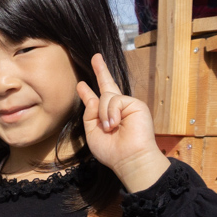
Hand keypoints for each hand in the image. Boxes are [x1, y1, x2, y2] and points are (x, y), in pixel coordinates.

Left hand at [77, 54, 169, 191]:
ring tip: (109, 128)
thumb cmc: (111, 151)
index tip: (81, 84)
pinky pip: (114, 100)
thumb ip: (90, 114)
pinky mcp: (135, 104)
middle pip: (108, 86)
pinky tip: (114, 124)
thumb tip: (91, 96)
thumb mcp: (92, 132)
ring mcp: (126, 105)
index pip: (96, 100)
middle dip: (101, 71)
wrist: (129, 159)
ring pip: (105, 97)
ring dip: (103, 113)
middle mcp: (116, 109)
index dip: (88, 92)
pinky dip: (110, 112)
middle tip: (95, 57)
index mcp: (105, 117)